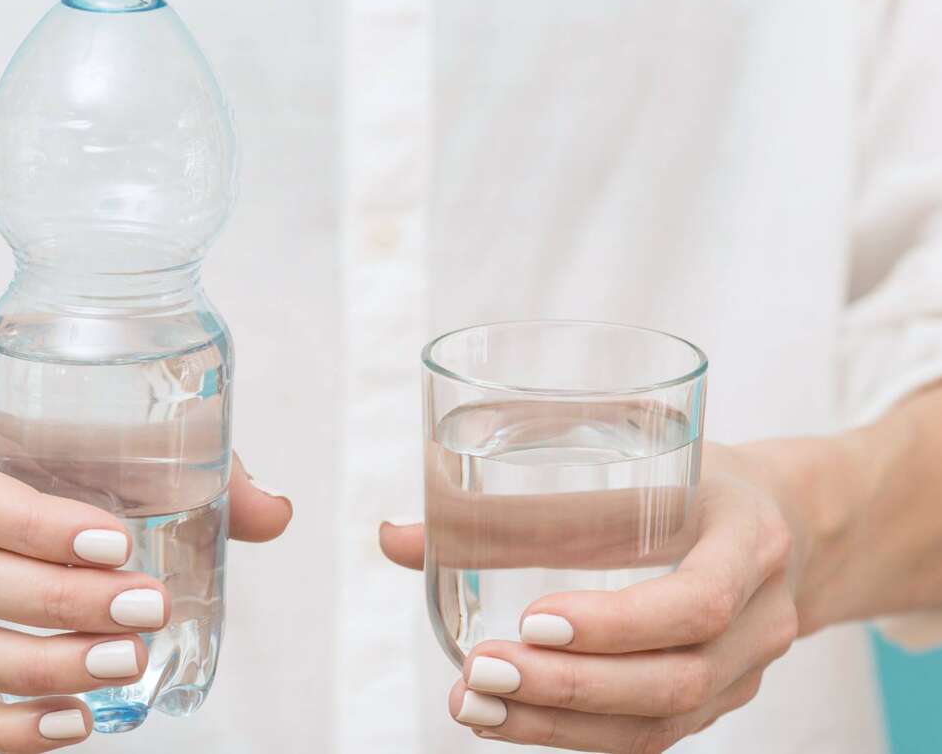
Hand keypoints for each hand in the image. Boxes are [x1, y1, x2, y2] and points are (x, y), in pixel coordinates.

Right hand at [0, 390, 290, 752]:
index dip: (35, 527)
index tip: (119, 544)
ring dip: (43, 668)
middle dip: (60, 604)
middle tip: (148, 612)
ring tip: (127, 667)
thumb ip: (177, 455)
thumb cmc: (23, 433)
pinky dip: (9, 723)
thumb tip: (275, 512)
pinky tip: (76, 722)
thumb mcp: (76, 416)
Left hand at [380, 443, 798, 752]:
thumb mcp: (634, 453)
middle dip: (569, 687)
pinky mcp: (716, 695)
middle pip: (675, 680)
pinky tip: (510, 722)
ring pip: (660, 722)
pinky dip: (578, 735)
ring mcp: (745, 668)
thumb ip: (520, 491)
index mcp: (749, 539)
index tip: (533, 619)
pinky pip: (652, 734)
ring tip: (473, 707)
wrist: (785, 518)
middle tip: (480, 673)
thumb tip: (394, 538)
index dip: (618, 622)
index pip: (698, 600)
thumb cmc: (695, 475)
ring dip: (561, 724)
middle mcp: (761, 616)